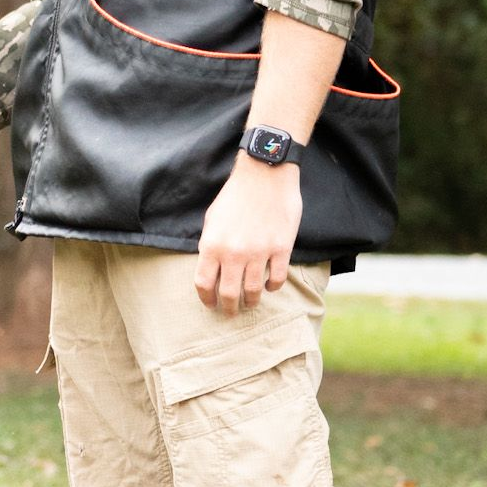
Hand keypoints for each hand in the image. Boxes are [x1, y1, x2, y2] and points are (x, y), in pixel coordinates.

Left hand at [195, 155, 302, 314]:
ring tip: (250, 303)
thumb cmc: (235, 195)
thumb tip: (210, 266)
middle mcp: (234, 253)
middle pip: (229, 294)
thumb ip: (210, 244)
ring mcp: (259, 252)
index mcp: (212, 245)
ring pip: (253, 291)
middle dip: (229, 308)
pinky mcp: (281, 249)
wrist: (265, 174)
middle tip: (231, 312)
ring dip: (251, 301)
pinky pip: (277, 279)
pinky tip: (269, 286)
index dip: (206, 299)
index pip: (204, 284)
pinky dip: (273, 287)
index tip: (211, 304)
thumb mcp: (212, 218)